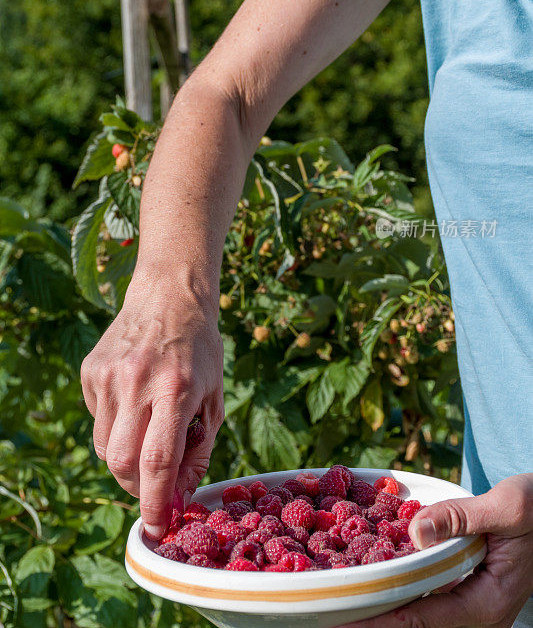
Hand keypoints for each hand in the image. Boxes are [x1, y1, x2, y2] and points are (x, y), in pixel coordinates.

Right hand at [80, 281, 224, 539]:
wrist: (169, 297)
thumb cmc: (200, 352)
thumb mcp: (215, 398)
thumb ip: (199, 449)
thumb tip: (178, 496)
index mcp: (177, 388)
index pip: (158, 460)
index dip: (157, 502)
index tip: (158, 527)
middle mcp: (138, 382)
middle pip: (121, 462)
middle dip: (137, 487)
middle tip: (153, 484)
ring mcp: (109, 375)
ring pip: (104, 447)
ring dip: (125, 456)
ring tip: (147, 429)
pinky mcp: (90, 370)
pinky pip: (97, 420)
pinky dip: (115, 426)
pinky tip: (134, 401)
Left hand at [340, 474, 532, 627]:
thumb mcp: (506, 507)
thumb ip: (461, 519)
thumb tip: (415, 531)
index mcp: (487, 603)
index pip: (424, 618)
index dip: (381, 617)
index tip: (346, 617)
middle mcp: (475, 611)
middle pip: (413, 619)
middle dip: (372, 614)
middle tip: (329, 610)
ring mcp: (467, 601)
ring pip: (415, 606)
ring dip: (380, 600)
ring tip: (339, 597)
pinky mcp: (461, 586)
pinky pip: (423, 589)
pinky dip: (396, 581)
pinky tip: (369, 572)